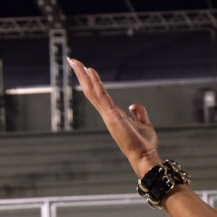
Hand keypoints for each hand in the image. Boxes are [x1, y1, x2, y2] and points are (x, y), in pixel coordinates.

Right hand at [68, 58, 163, 176]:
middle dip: (81, 75)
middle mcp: (108, 114)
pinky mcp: (113, 117)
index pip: (99, 94)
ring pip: (93, 92)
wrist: (145, 157)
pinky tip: (91, 72)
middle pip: (91, 91)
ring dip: (84, 76)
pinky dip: (96, 84)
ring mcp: (108, 115)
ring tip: (75, 61)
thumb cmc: (144, 145)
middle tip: (71, 60)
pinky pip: (103, 97)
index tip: (85, 68)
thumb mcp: (144, 124)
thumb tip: (134, 104)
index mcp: (113, 114)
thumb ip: (140, 114)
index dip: (91, 81)